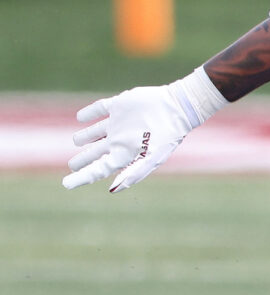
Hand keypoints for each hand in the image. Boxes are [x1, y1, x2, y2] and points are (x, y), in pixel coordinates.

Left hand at [64, 72, 223, 191]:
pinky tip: (81, 117)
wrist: (178, 108)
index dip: (83, 177)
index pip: (100, 169)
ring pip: (97, 132)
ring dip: (86, 137)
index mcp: (126, 154)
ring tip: (76, 141)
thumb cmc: (167, 136)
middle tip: (72, 165)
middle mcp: (120, 140)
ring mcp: (119, 123)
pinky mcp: (119, 105)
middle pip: (97, 153)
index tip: (66, 184)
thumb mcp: (152, 158)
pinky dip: (89, 113)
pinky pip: (100, 109)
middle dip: (85, 160)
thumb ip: (133, 173)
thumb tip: (112, 190)